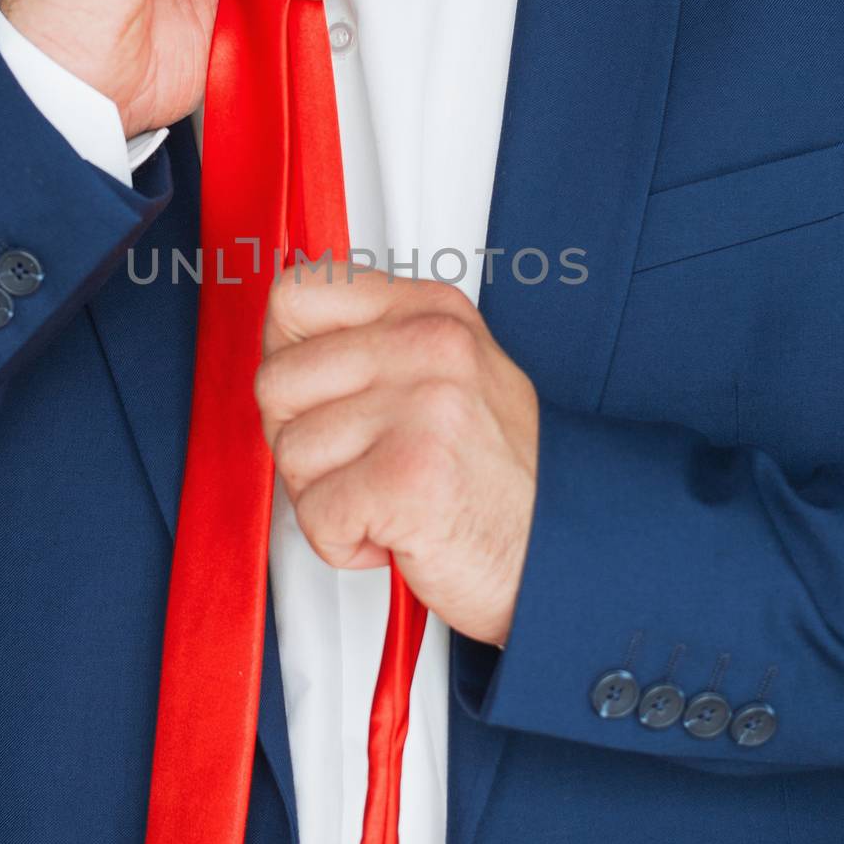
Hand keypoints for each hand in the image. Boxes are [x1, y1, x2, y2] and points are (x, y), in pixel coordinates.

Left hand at [254, 266, 538, 647]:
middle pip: (277, 380)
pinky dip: (343, 543)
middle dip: (299, 440)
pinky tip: (394, 532)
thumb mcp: (449, 374)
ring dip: (326, 497)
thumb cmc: (499, 476)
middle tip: (357, 465)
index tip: (316, 394)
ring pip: (291, 451)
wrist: (566, 549)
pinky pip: (316, 513)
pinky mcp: (411, 477)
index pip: (298, 294)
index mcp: (431, 311)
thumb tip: (283, 341)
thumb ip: (375, 345)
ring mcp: (424, 407)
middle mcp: (430, 345)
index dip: (285, 354)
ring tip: (387, 499)